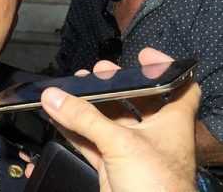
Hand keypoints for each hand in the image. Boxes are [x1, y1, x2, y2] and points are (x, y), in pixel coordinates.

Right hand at [39, 48, 198, 191]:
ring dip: (88, 107)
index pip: (179, 87)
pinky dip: (72, 131)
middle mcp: (153, 135)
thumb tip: (55, 97)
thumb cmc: (159, 188)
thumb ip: (85, 118)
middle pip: (135, 101)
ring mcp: (131, 152)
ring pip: (107, 122)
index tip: (143, 56)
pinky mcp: (112, 168)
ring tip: (69, 90)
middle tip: (97, 72)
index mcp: (171, 123)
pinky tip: (57, 118)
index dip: (164, 69)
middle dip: (114, 85)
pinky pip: (89, 143)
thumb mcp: (121, 143)